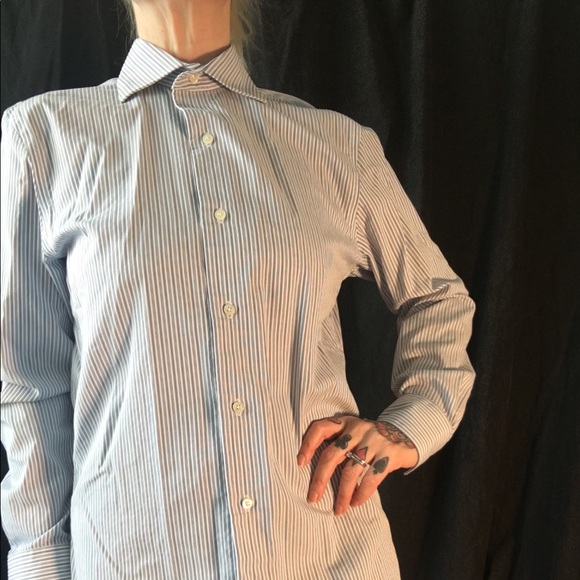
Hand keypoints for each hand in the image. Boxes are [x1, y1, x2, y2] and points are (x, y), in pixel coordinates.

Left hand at [297, 416, 418, 514]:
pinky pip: (371, 478)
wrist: (403, 435)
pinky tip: (355, 503)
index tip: (300, 463)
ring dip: (342, 494)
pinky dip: (361, 493)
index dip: (308, 444)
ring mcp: (373, 440)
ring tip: (338, 510)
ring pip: (350, 470)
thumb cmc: (369, 439)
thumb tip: (312, 472)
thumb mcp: (352, 433)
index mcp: (344, 422)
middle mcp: (357, 429)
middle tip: (312, 498)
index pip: (320, 428)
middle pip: (332, 454)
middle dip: (320, 479)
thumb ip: (337, 443)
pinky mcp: (389, 453)